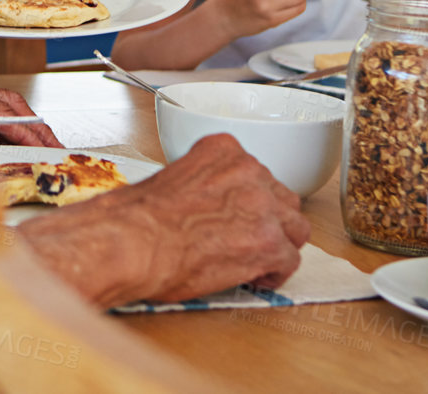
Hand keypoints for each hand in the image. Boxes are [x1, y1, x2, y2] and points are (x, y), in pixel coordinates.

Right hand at [25, 133, 309, 305]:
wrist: (131, 242)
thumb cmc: (136, 218)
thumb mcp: (173, 178)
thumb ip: (205, 184)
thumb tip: (212, 206)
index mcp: (224, 150)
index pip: (258, 173)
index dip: (250, 200)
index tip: (236, 216)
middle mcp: (249, 170)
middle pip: (283, 198)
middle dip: (268, 221)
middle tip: (244, 241)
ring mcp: (262, 206)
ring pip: (295, 227)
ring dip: (277, 245)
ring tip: (251, 261)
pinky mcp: (268, 242)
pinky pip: (290, 260)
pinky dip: (273, 273)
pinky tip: (251, 277)